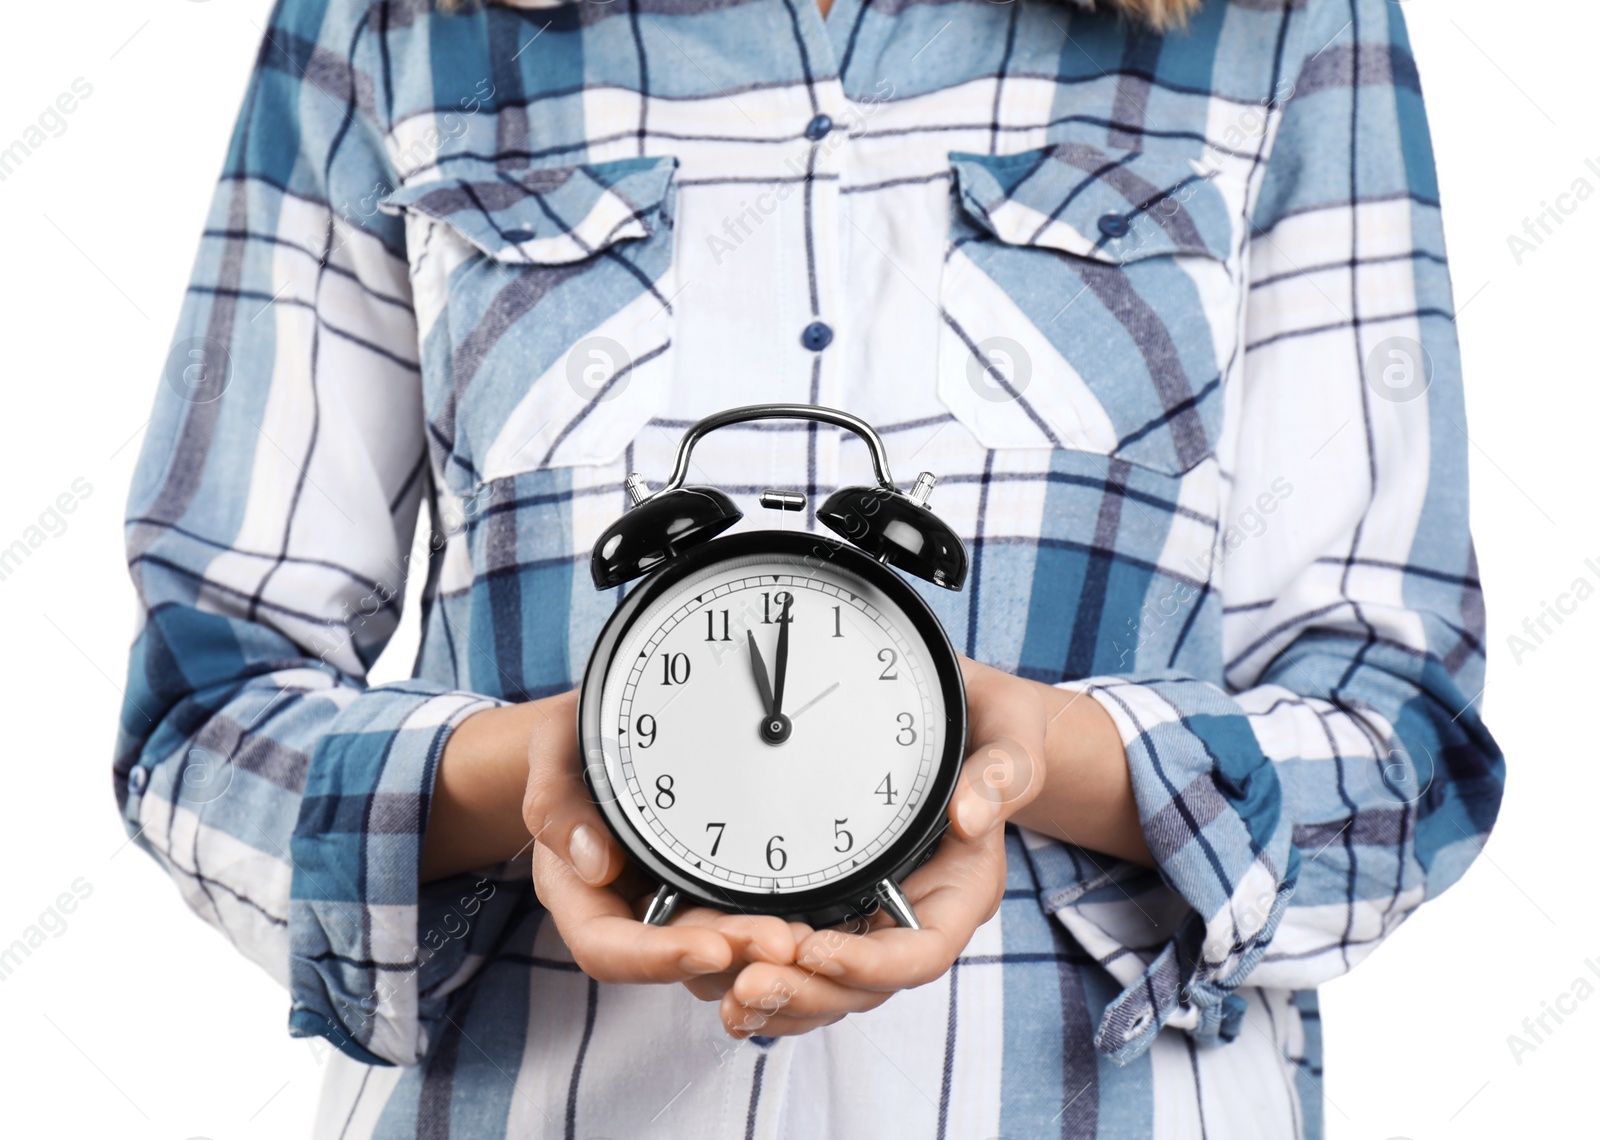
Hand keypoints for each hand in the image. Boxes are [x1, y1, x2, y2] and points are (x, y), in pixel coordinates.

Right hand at [422, 691, 797, 985]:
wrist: (617, 725)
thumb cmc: (582, 739)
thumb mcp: (556, 748)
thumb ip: (558, 800)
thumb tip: (593, 862)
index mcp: (578, 892)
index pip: (608, 948)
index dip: (659, 957)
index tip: (711, 949)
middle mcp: (627, 911)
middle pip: (678, 957)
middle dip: (733, 953)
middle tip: (785, 942)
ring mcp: (674, 904)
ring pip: (720, 951)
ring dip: (763, 950)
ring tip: (811, 937)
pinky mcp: (716, 889)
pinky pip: (745, 918)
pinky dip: (779, 922)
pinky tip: (819, 918)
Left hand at [711, 657, 1050, 1036]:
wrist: (963, 718)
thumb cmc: (989, 727)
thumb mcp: (1008, 734)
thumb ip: (999, 775)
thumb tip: (969, 816)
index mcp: (962, 889)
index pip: (922, 952)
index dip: (869, 963)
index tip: (816, 950)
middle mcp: (915, 916)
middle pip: (863, 985)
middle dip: (806, 992)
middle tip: (747, 985)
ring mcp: (872, 915)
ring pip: (825, 984)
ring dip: (776, 995)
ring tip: (724, 992)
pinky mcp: (834, 903)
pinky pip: (798, 958)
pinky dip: (760, 973)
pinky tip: (716, 975)